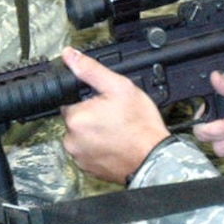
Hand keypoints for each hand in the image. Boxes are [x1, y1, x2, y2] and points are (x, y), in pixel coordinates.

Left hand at [60, 47, 172, 183]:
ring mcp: (79, 156)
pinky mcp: (87, 168)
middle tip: (113, 116)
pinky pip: (87, 151)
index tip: (104, 103)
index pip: (69, 100)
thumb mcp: (119, 87)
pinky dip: (97, 147)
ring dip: (93, 131)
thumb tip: (69, 55)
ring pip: (81, 135)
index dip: (88, 99)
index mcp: (75, 118)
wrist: (153, 157)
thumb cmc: (140, 125)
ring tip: (115, 130)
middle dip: (91, 115)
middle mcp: (71, 140)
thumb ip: (91, 70)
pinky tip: (114, 142)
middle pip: (75, 118)